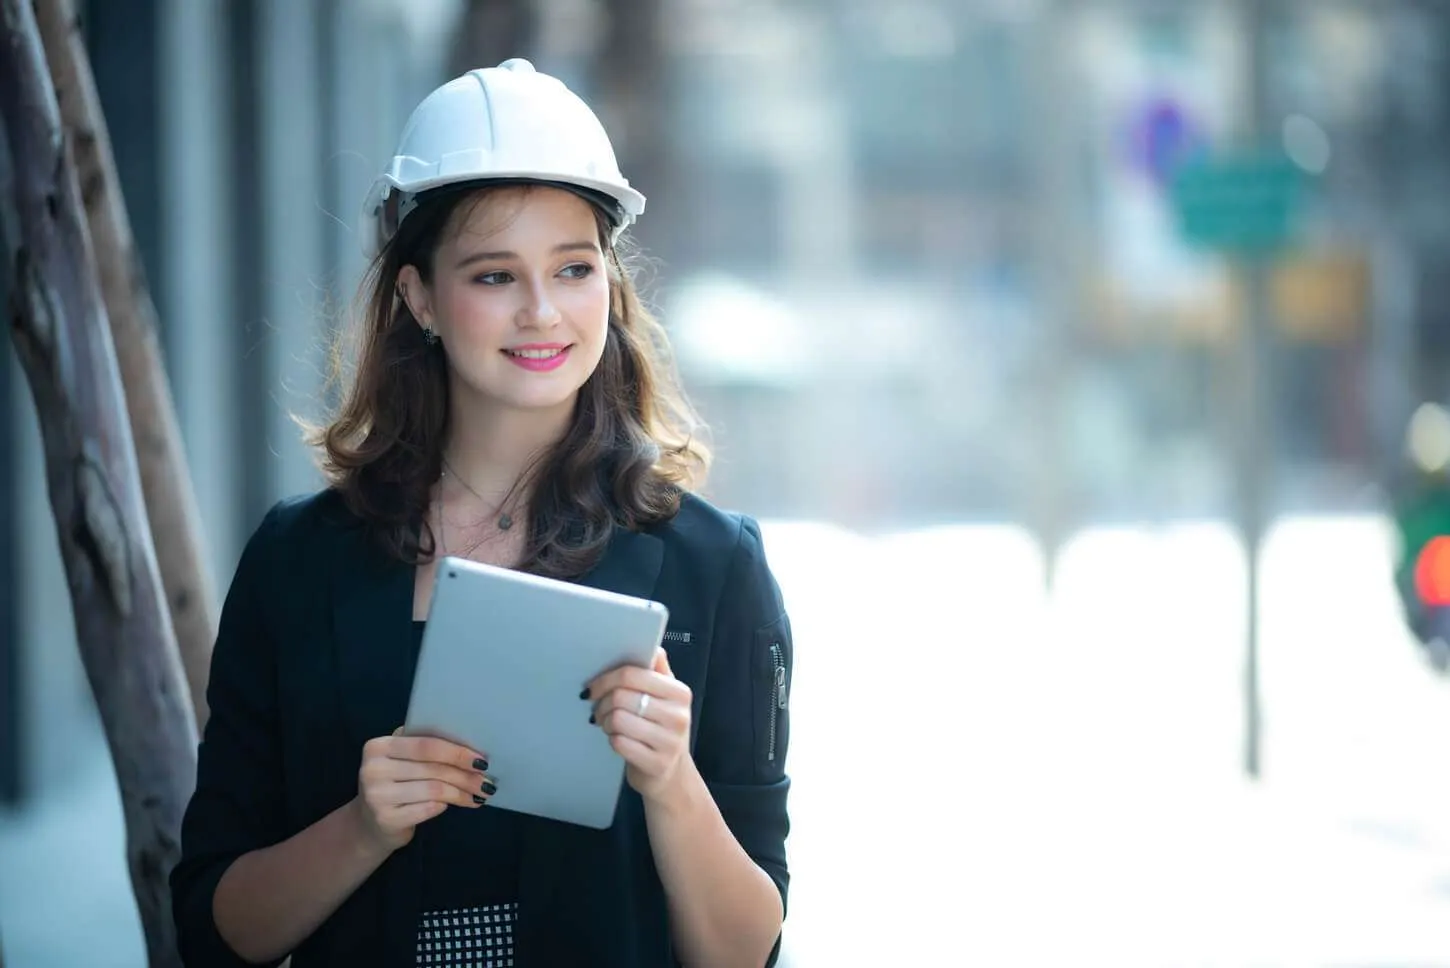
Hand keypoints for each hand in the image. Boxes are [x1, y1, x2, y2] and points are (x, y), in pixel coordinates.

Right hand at [352, 730, 496, 853]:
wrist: (369, 824)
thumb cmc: (395, 785)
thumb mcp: (401, 760)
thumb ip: (424, 748)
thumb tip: (471, 749)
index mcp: (379, 746)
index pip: (426, 745)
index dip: (457, 752)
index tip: (482, 760)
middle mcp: (373, 769)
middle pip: (433, 768)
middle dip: (465, 775)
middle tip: (487, 783)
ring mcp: (377, 796)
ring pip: (434, 789)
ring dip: (462, 793)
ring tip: (479, 796)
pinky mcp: (386, 819)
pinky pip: (428, 808)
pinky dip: (447, 805)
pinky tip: (459, 804)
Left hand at [585, 648, 692, 802]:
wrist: (672, 775)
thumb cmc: (662, 729)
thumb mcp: (666, 698)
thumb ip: (657, 671)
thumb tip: (653, 646)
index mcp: (679, 693)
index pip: (634, 674)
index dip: (606, 678)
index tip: (593, 686)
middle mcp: (678, 715)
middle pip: (621, 696)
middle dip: (602, 702)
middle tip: (598, 708)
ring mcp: (669, 741)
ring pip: (617, 719)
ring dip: (605, 722)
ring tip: (608, 724)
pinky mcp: (656, 763)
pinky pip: (619, 743)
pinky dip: (612, 740)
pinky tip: (616, 739)